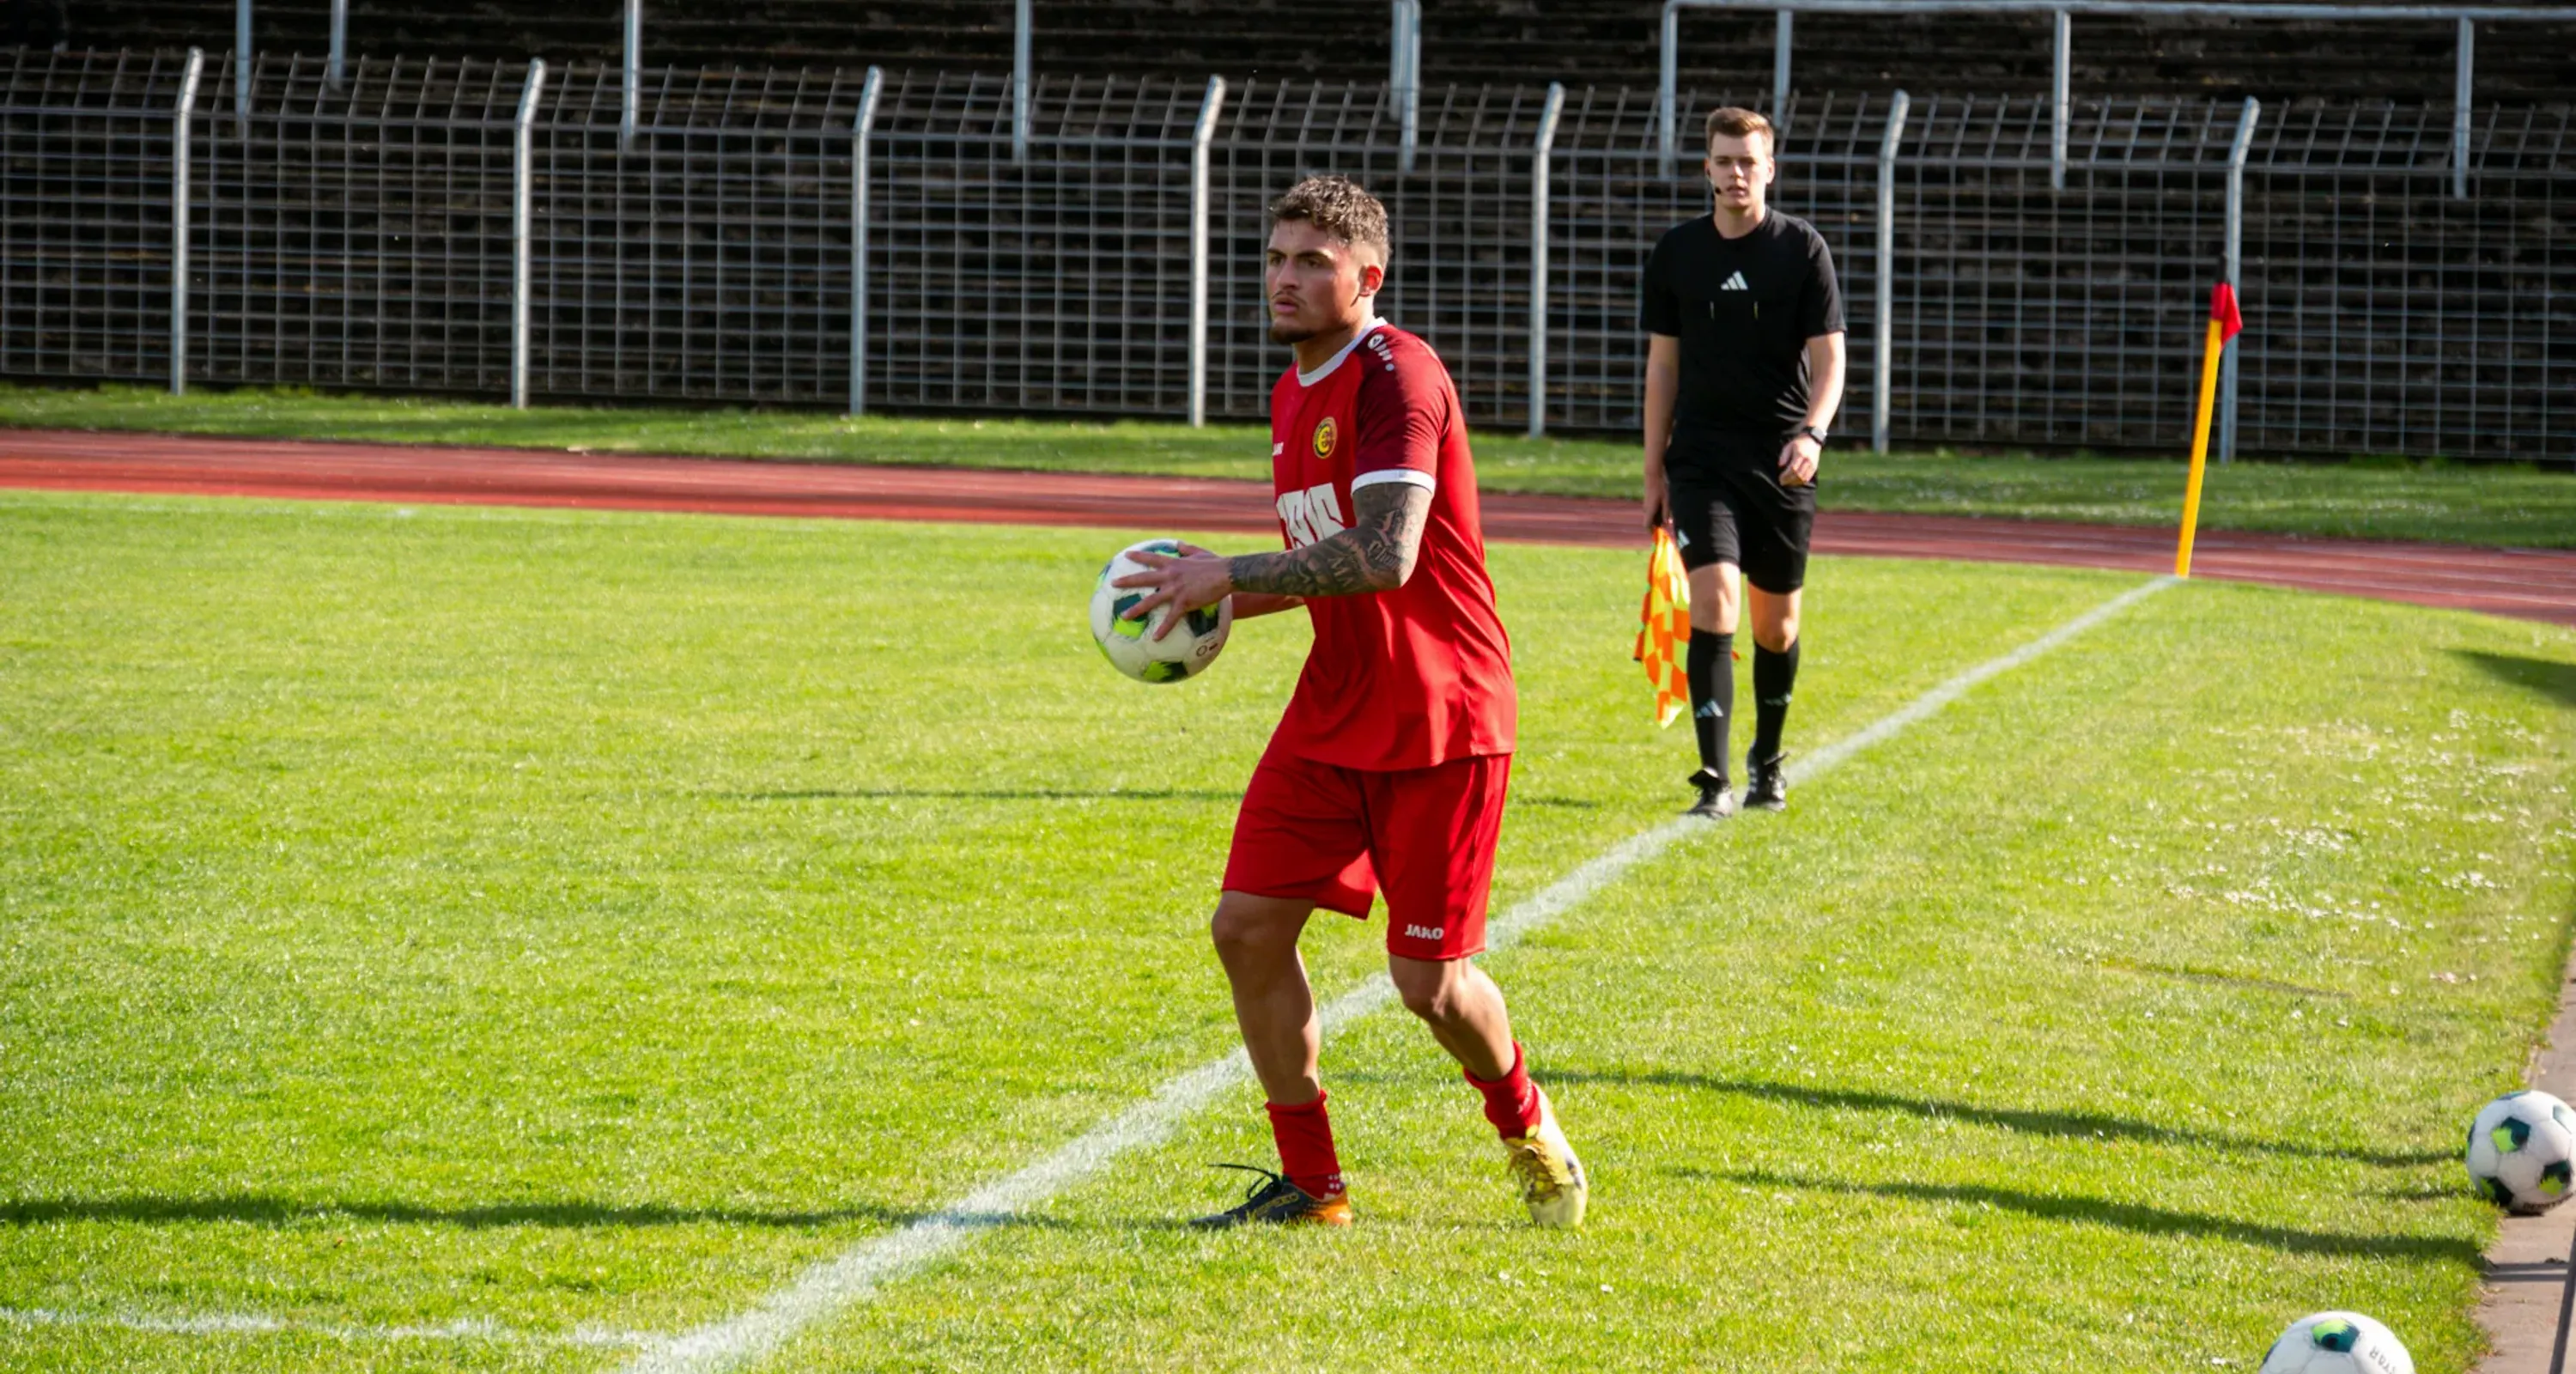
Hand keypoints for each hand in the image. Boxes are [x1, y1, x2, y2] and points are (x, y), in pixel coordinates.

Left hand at [1111, 542, 1232, 640]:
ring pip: (1151, 600)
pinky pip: (1170, 619)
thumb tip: (1180, 545)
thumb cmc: (1216, 563)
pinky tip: (1155, 638)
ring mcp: (1175, 590)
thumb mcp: (1200, 552)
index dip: (1138, 557)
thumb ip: (1187, 549)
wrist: (1226, 574)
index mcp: (1173, 564)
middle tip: (1113, 584)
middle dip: (1126, 582)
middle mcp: (1170, 576)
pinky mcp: (1184, 602)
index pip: (1151, 558)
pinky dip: (1163, 629)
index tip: (1126, 556)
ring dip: (1136, 609)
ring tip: (1124, 617)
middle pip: (1143, 579)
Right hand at [1643, 481, 1669, 533]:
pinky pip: (1651, 511)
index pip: (1647, 526)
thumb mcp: (1667, 501)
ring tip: (1668, 517)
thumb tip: (1666, 523)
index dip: (1652, 532)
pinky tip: (1665, 509)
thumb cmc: (1661, 488)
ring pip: (1651, 517)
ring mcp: (1646, 505)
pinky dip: (1657, 513)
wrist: (1653, 476)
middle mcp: (1646, 509)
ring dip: (1658, 519)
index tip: (1658, 536)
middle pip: (1650, 522)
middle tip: (1667, 526)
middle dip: (1657, 526)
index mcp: (1650, 510)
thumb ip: (1666, 513)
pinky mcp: (1647, 502)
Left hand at [1778, 435, 1820, 487]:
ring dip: (1795, 482)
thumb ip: (1784, 456)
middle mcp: (1807, 460)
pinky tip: (1795, 482)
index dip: (1786, 475)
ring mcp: (1812, 464)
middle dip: (1789, 480)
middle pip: (1798, 474)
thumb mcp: (1789, 446)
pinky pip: (1808, 477)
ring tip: (1788, 483)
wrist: (1812, 440)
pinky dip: (1801, 481)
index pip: (1792, 468)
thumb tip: (1780, 466)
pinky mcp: (1815, 467)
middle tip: (1782, 482)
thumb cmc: (1798, 442)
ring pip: (1803, 478)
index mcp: (1800, 455)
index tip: (1780, 478)